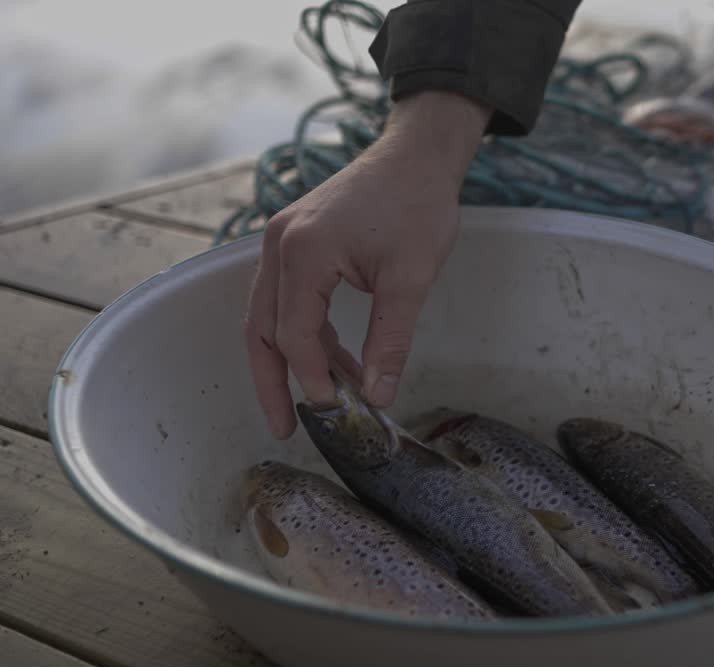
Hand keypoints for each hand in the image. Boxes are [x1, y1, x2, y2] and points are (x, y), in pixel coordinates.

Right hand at [245, 91, 491, 438]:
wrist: (417, 156)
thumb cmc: (418, 207)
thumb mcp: (411, 279)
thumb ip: (390, 340)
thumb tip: (378, 396)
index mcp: (303, 252)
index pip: (293, 333)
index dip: (310, 378)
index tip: (335, 410)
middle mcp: (279, 245)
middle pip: (262, 328)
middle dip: (273, 381)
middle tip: (286, 429)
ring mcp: (282, 240)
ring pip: (270, 315)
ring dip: (292, 359)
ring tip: (323, 400)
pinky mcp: (296, 240)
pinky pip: (288, 296)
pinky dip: (308, 331)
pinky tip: (340, 360)